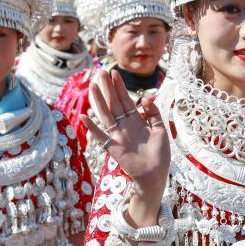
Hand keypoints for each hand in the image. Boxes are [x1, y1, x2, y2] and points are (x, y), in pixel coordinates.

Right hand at [80, 70, 169, 197]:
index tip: (114, 72)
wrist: (156, 173)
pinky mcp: (113, 147)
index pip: (125, 100)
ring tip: (93, 86)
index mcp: (136, 121)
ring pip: (106, 114)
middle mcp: (124, 125)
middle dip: (108, 87)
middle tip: (100, 71)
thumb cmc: (159, 154)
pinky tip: (84, 116)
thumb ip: (153, 113)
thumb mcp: (160, 129)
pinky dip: (92, 127)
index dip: (120, 87)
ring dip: (99, 100)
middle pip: (114, 103)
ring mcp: (117, 135)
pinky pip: (100, 136)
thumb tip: (145, 98)